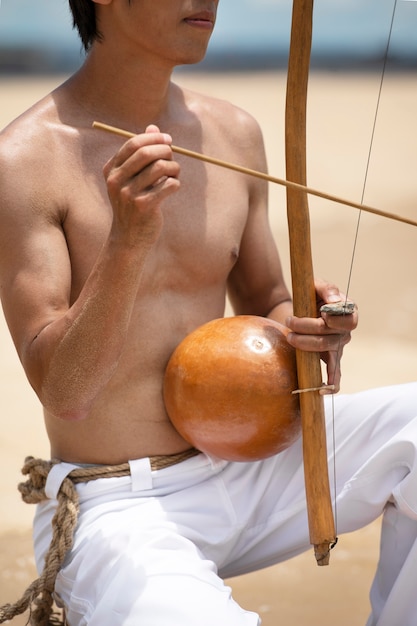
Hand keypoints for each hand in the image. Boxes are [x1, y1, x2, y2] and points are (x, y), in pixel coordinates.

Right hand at [103, 125, 179, 247]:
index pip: (132, 144)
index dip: (153, 138)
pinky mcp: (143, 206)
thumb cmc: (133, 204)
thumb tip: (154, 127)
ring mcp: (128, 194)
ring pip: (160, 168)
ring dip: (174, 168)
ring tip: (175, 174)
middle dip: (165, 151)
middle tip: (173, 157)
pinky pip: (168, 185)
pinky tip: (172, 187)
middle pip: (146, 153)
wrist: (129, 238)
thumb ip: (141, 153)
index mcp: (111, 170)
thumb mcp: (132, 178)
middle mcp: (116, 181)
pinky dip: (175, 183)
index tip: (168, 140)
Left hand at [285, 279, 357, 392]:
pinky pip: (335, 375)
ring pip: (325, 350)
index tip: (319, 312)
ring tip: (290, 336)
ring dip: (305, 344)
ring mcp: (338, 347)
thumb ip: (327, 288)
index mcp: (348, 312)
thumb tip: (334, 301)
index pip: (347, 319)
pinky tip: (322, 390)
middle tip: (289, 321)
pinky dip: (332, 384)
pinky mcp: (329, 359)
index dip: (332, 318)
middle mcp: (346, 331)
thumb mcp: (316, 285)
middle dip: (307, 328)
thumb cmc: (311, 295)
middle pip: (330, 335)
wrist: (299, 309)